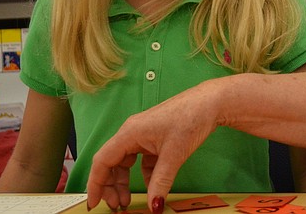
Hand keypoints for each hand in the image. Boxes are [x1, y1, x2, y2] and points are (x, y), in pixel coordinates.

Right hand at [86, 81, 221, 212]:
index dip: (96, 184)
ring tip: (128, 200)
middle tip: (117, 206)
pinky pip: (142, 158)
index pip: (102, 161)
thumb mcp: (174, 155)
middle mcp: (133, 132)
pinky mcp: (156, 136)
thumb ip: (160, 181)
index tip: (94, 203)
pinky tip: (152, 185)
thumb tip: (153, 205)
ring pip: (126, 161)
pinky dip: (143, 173)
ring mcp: (144, 133)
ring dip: (125, 181)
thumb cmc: (191, 118)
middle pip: (111, 162)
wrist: (211, 101)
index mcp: (130, 133)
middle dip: (111, 186)